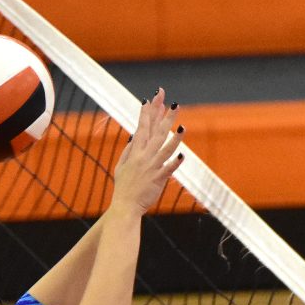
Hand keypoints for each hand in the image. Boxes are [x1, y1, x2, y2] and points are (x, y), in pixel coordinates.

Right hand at [110, 88, 183, 215]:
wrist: (125, 205)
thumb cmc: (124, 186)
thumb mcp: (122, 165)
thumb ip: (129, 150)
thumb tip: (135, 136)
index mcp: (135, 151)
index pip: (142, 127)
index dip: (147, 113)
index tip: (152, 99)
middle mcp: (144, 156)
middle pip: (156, 133)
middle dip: (164, 117)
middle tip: (173, 103)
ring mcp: (151, 167)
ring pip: (164, 149)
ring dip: (174, 138)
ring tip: (182, 126)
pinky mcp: (158, 179)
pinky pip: (168, 170)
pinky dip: (174, 163)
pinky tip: (182, 156)